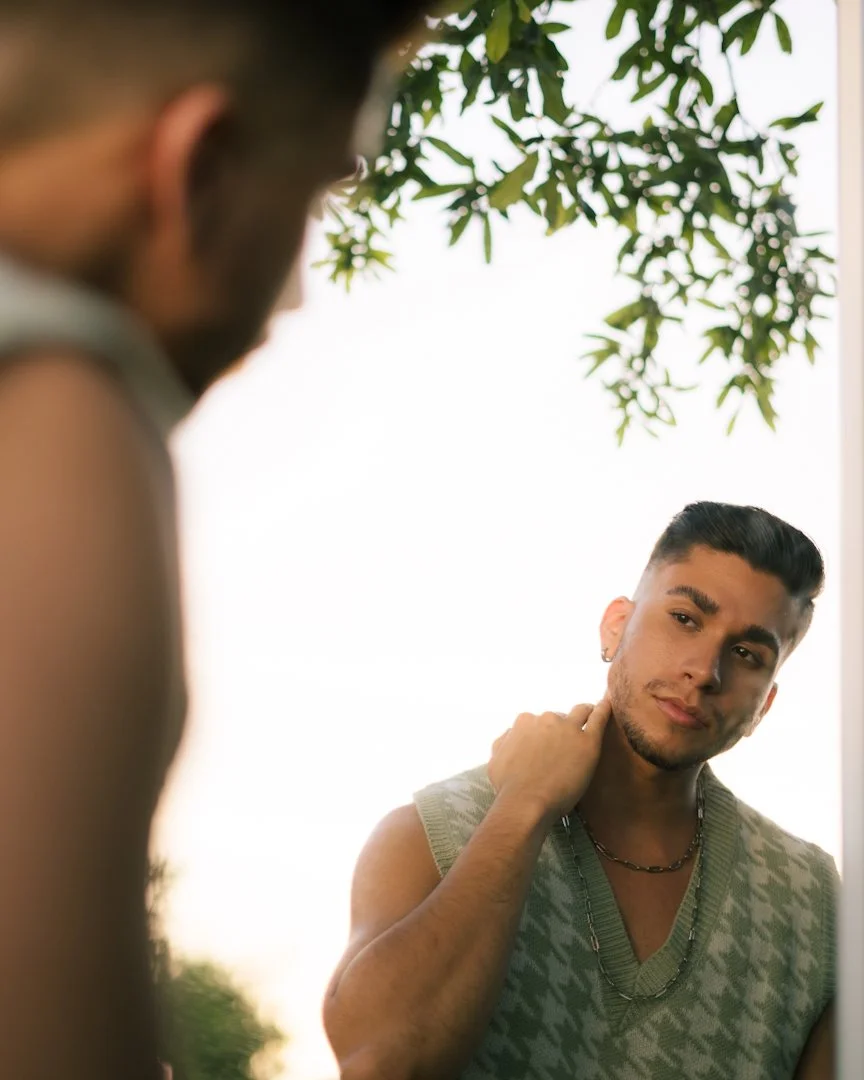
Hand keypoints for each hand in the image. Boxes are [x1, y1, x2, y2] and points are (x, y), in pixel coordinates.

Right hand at [488, 700, 611, 824]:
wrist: (526, 801)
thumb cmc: (508, 786)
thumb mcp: (495, 759)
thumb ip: (504, 742)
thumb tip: (510, 736)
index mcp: (525, 722)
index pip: (538, 721)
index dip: (544, 732)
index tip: (547, 742)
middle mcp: (546, 720)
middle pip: (559, 718)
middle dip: (562, 727)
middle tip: (567, 742)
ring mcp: (569, 729)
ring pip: (581, 712)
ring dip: (585, 713)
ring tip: (591, 716)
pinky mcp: (588, 742)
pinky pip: (599, 719)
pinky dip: (604, 709)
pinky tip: (608, 704)